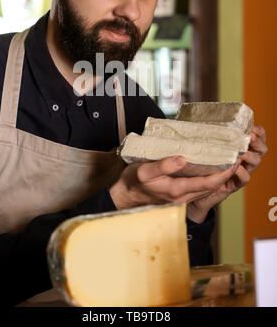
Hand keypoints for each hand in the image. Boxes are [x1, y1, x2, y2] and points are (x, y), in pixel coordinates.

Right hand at [109, 155, 236, 210]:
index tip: (234, 161)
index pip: (207, 183)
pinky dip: (206, 181)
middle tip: (235, 159)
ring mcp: (179, 199)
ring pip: (204, 190)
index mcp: (176, 190)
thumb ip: (163, 165)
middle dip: (225, 174)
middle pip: (210, 187)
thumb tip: (182, 158)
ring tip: (226, 163)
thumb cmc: (133, 183)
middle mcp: (181, 197)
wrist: (124, 199)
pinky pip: (197, 190)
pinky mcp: (176, 197)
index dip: (223, 174)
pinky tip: (207, 171)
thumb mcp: (144, 171)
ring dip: (217, 178)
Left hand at [187, 124, 267, 223]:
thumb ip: (208, 135)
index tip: (254, 128)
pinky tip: (235, 168)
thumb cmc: (200, 164)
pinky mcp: (235, 183)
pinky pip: (245, 178)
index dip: (259, 132)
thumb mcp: (205, 147)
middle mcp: (244, 159)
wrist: (195, 189)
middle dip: (258, 142)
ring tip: (243, 152)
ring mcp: (241, 171)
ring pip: (255, 162)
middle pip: (261, 149)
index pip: (256, 137)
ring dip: (251, 156)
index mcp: (239, 147)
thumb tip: (198, 119)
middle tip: (250, 137)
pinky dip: (242, 172)